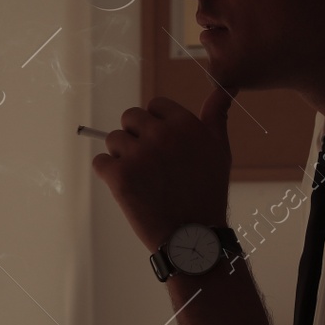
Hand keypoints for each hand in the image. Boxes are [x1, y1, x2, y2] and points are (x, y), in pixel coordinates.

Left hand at [92, 86, 234, 253]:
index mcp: (186, 124)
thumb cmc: (207, 193)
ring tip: (142, 180)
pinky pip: (100, 162)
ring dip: (122, 157)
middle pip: (130, 118)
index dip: (154, 125)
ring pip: (113, 140)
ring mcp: (139, 155)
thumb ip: (215, 116)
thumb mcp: (220, 151)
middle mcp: (162, 135)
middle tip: (150, 166)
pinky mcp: (119, 176)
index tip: (162, 147)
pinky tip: (126, 188)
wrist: (192, 237)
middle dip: (135, 138)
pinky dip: (108, 174)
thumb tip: (224, 87)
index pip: (155, 105)